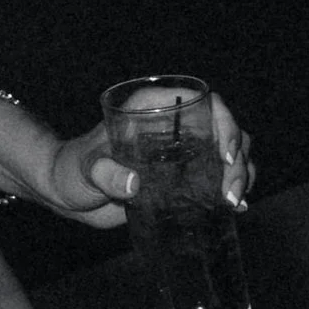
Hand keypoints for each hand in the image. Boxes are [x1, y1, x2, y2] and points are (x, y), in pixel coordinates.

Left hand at [29, 93, 256, 229]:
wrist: (66, 195)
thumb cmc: (69, 171)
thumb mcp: (83, 169)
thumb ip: (102, 173)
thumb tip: (131, 183)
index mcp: (150, 109)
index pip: (202, 100)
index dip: (224, 121)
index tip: (226, 154)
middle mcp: (172, 127)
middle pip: (224, 130)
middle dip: (238, 158)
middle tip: (230, 193)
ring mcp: (181, 154)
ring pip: (230, 154)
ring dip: (241, 175)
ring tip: (232, 203)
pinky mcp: (183, 180)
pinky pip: (220, 178)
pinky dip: (234, 189)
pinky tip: (234, 209)